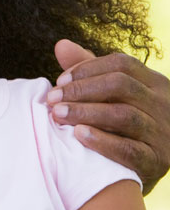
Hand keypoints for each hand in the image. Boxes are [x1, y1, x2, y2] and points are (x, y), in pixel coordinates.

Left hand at [50, 39, 169, 191]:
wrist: (152, 165)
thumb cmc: (127, 124)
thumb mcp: (115, 95)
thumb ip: (89, 71)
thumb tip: (60, 44)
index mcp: (155, 83)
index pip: (122, 64)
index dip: (87, 69)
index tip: (59, 81)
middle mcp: (164, 104)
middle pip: (121, 86)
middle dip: (81, 90)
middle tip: (52, 99)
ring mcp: (163, 133)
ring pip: (124, 116)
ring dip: (85, 113)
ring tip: (57, 114)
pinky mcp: (157, 161)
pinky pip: (130, 150)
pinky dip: (103, 141)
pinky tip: (78, 135)